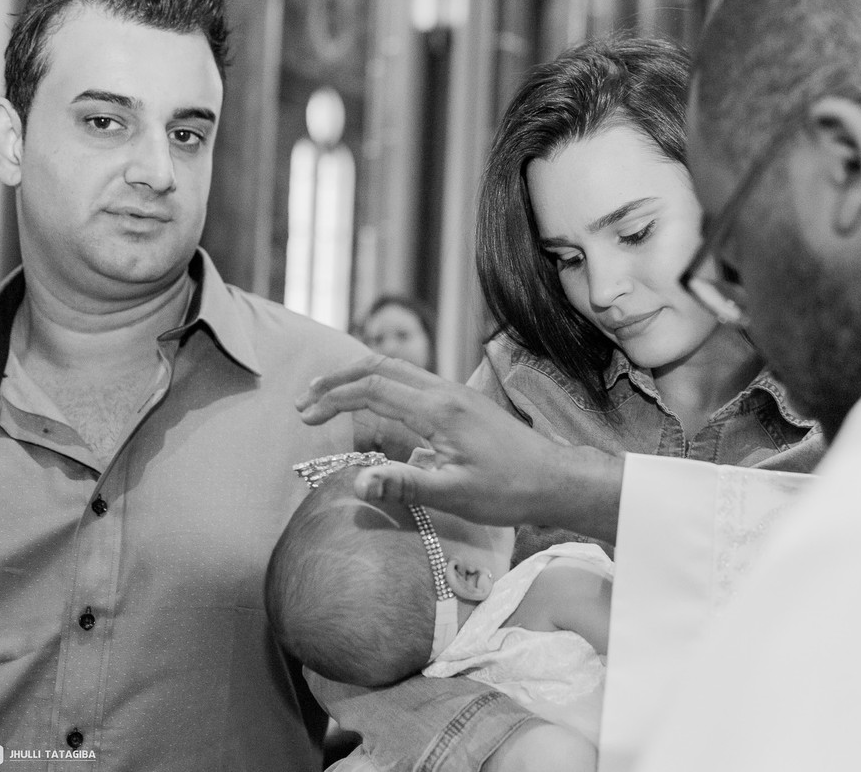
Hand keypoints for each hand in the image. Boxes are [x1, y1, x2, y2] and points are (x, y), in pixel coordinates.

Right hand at [296, 355, 622, 540]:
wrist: (555, 479)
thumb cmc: (509, 490)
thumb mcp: (455, 494)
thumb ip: (404, 485)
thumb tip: (357, 482)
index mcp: (438, 410)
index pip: (373, 388)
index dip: (333, 398)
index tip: (305, 415)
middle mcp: (445, 393)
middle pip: (380, 366)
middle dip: (338, 379)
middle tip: (305, 400)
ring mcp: (455, 394)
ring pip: (397, 370)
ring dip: (359, 380)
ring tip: (328, 399)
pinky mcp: (462, 404)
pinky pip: (413, 383)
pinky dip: (382, 386)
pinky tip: (372, 408)